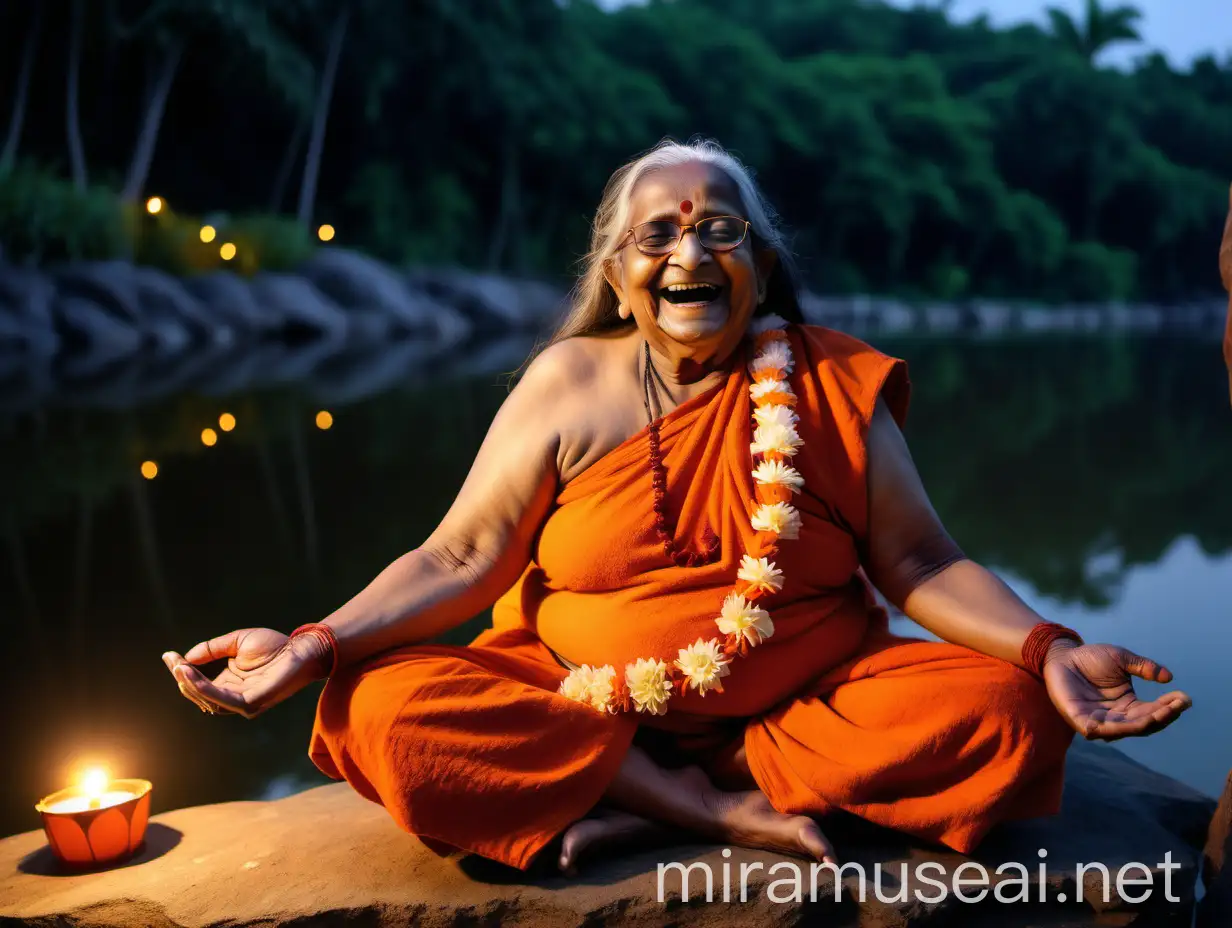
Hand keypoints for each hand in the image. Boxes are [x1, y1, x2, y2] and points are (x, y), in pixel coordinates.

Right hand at [161, 627, 328, 718]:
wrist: (302, 648)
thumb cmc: (274, 645)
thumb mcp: (236, 642)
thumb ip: (212, 649)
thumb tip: (186, 658)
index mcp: (228, 684)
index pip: (198, 682)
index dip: (181, 670)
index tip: (168, 655)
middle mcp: (233, 696)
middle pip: (198, 693)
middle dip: (182, 677)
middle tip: (172, 660)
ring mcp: (242, 703)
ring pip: (206, 699)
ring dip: (190, 684)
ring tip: (179, 668)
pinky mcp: (251, 703)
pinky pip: (221, 699)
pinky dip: (204, 688)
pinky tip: (191, 674)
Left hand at [1042, 641, 1191, 740]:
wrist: (1062, 653)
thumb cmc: (1091, 658)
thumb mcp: (1122, 659)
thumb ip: (1144, 667)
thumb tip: (1168, 677)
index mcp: (1128, 706)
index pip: (1152, 712)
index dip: (1169, 707)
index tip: (1184, 698)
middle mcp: (1115, 718)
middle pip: (1143, 724)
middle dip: (1163, 715)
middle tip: (1178, 704)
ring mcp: (1097, 720)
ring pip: (1124, 730)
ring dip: (1144, 723)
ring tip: (1162, 712)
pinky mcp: (1077, 718)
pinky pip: (1094, 730)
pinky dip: (1107, 730)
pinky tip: (1122, 725)